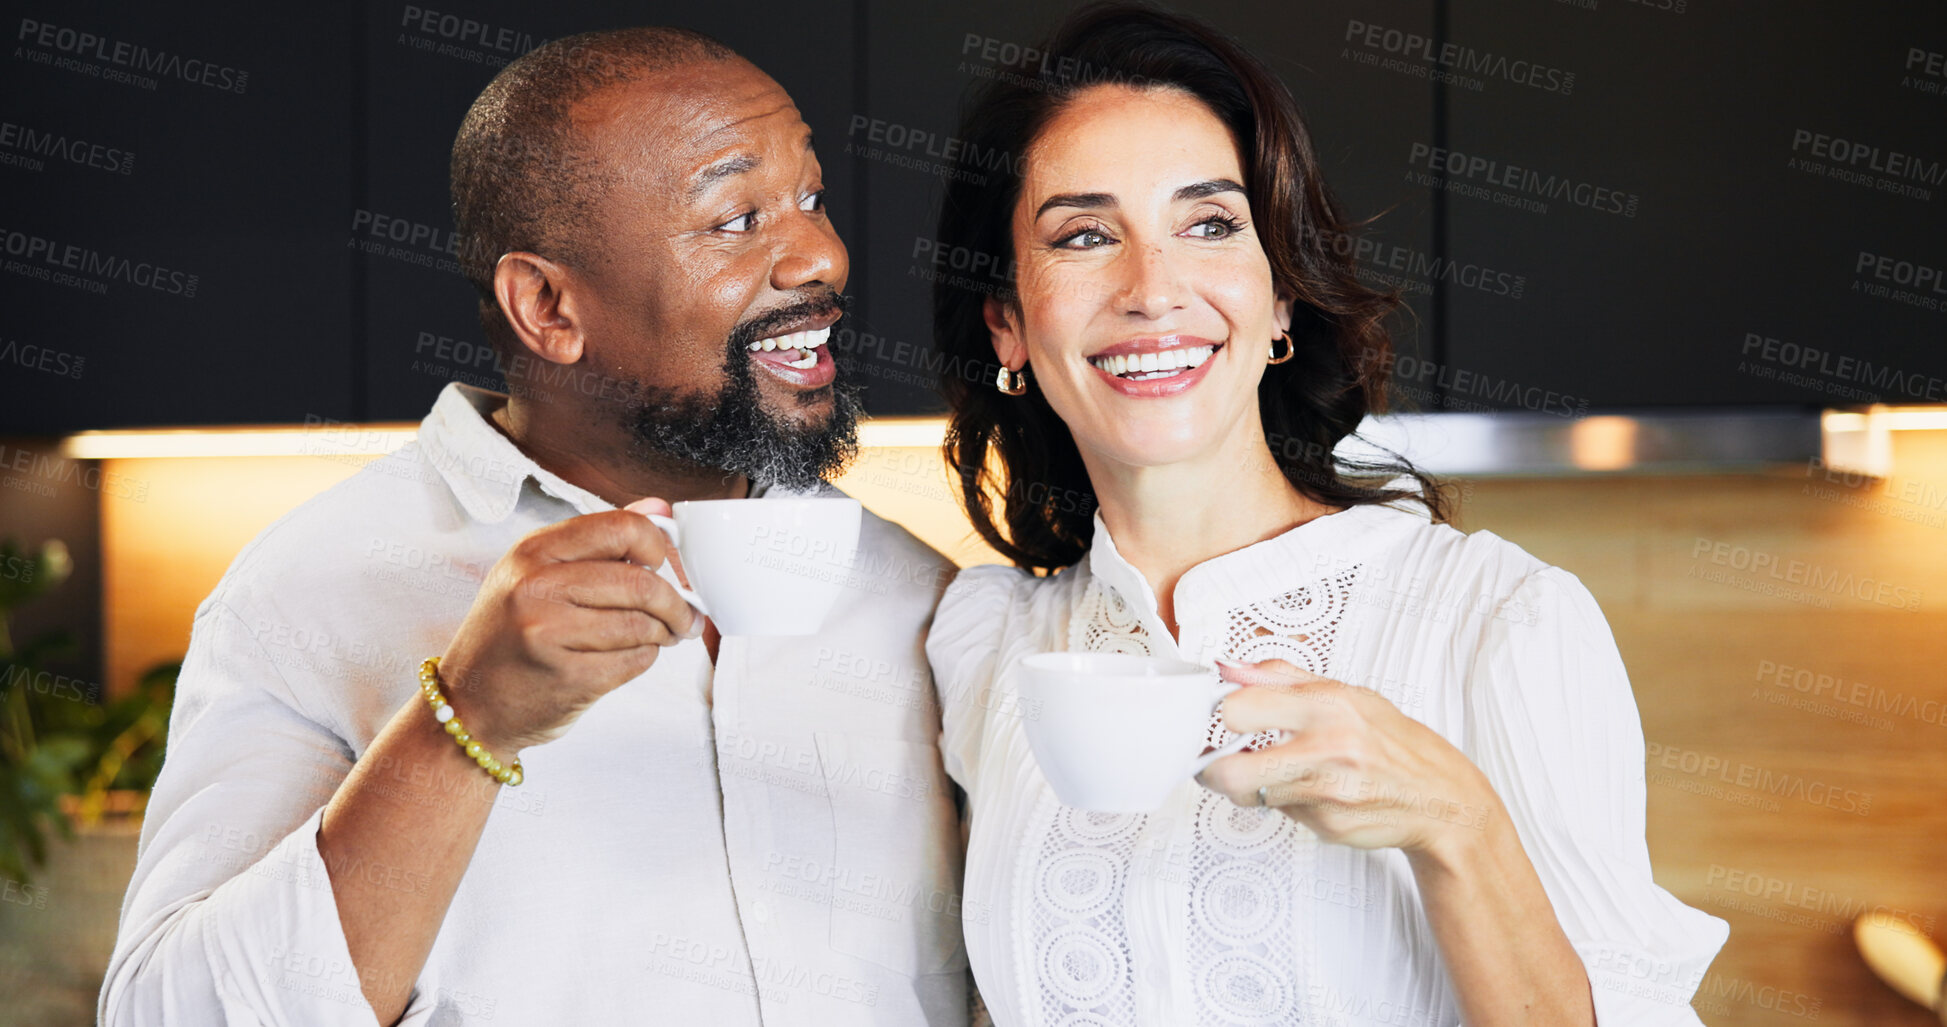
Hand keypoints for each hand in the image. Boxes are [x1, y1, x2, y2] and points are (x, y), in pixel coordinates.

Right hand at [434, 497, 699, 754]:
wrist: (468, 705)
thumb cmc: (508, 637)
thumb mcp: (537, 574)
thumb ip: (600, 540)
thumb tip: (659, 510)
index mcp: (532, 552)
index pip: (621, 528)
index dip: (657, 545)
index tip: (664, 564)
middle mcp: (535, 588)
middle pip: (641, 582)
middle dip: (675, 603)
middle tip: (682, 614)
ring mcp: (549, 634)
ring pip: (643, 624)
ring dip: (664, 633)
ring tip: (659, 636)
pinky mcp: (568, 678)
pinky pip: (636, 661)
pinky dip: (644, 659)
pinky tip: (628, 657)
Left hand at [1197, 659, 1500, 859]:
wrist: (1441, 797)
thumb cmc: (1391, 741)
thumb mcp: (1345, 692)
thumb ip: (1279, 677)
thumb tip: (1228, 667)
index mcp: (1327, 705)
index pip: (1236, 708)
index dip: (1218, 715)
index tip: (1218, 717)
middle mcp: (1326, 749)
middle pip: (1229, 771)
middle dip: (1213, 768)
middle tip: (1218, 760)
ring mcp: (1326, 793)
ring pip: (1250, 795)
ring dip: (1250, 785)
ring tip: (1275, 770)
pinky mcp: (1326, 826)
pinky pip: (1281, 812)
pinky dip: (1285, 803)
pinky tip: (1312, 791)